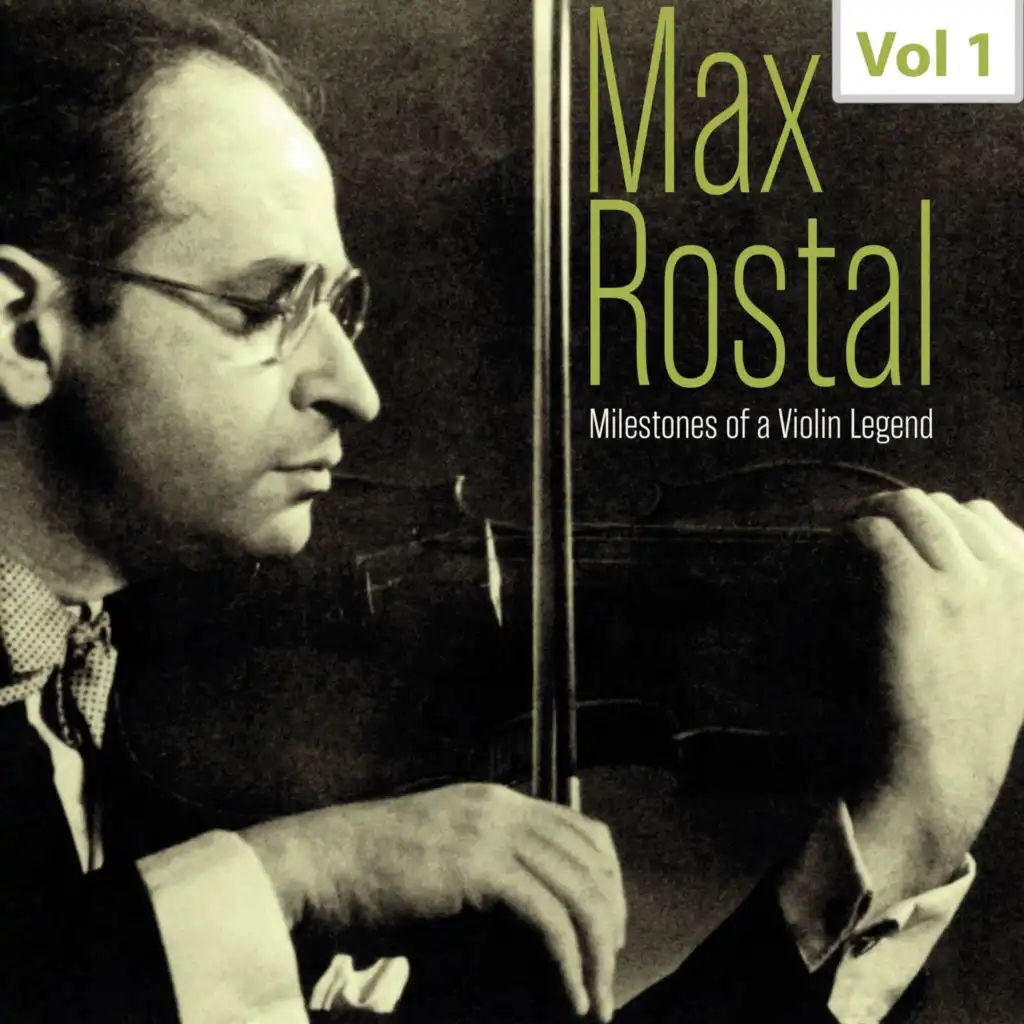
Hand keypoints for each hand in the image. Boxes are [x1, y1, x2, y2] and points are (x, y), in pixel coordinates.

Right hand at [243, 782, 625, 1020]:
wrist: (313, 869)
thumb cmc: (364, 876)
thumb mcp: (438, 861)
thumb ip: (484, 875)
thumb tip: (527, 925)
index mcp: (493, 802)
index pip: (579, 830)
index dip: (605, 882)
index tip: (605, 934)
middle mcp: (501, 807)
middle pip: (591, 860)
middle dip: (609, 922)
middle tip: (607, 975)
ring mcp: (491, 831)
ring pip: (578, 890)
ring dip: (595, 955)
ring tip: (596, 1003)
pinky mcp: (480, 866)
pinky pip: (548, 918)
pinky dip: (567, 963)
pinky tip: (570, 999)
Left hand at [845, 489, 1023, 908]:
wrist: (939, 776)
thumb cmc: (961, 725)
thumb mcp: (1002, 657)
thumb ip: (991, 604)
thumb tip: (957, 553)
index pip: (982, 517)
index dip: (929, 523)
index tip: (896, 542)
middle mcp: (1008, 575)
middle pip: (939, 506)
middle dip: (894, 514)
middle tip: (858, 540)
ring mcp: (964, 581)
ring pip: (907, 506)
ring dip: (867, 517)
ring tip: (842, 544)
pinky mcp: (916, 591)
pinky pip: (875, 533)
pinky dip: (848, 538)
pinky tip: (834, 558)